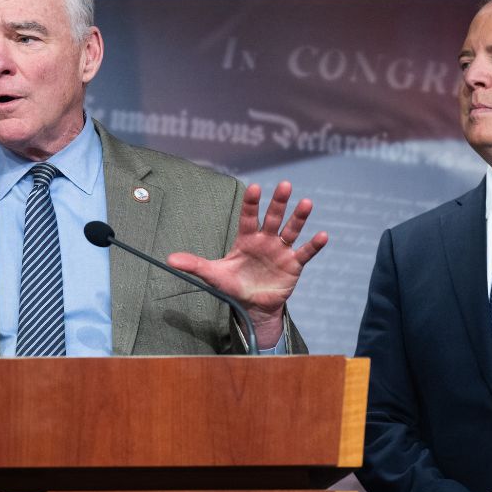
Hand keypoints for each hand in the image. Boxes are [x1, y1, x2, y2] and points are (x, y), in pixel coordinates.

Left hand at [167, 180, 326, 347]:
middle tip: (285, 185)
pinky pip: (305, 253)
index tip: (255, 188)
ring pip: (291, 230)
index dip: (252, 204)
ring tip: (306, 203)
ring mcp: (281, 251)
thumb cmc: (233, 286)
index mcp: (246, 239)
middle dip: (278, 203)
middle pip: (272, 218)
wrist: (252, 306)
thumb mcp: (213, 275)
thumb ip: (194, 264)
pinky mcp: (293, 265)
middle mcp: (265, 240)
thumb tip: (168, 260)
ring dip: (299, 218)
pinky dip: (314, 245)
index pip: (249, 218)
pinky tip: (323, 235)